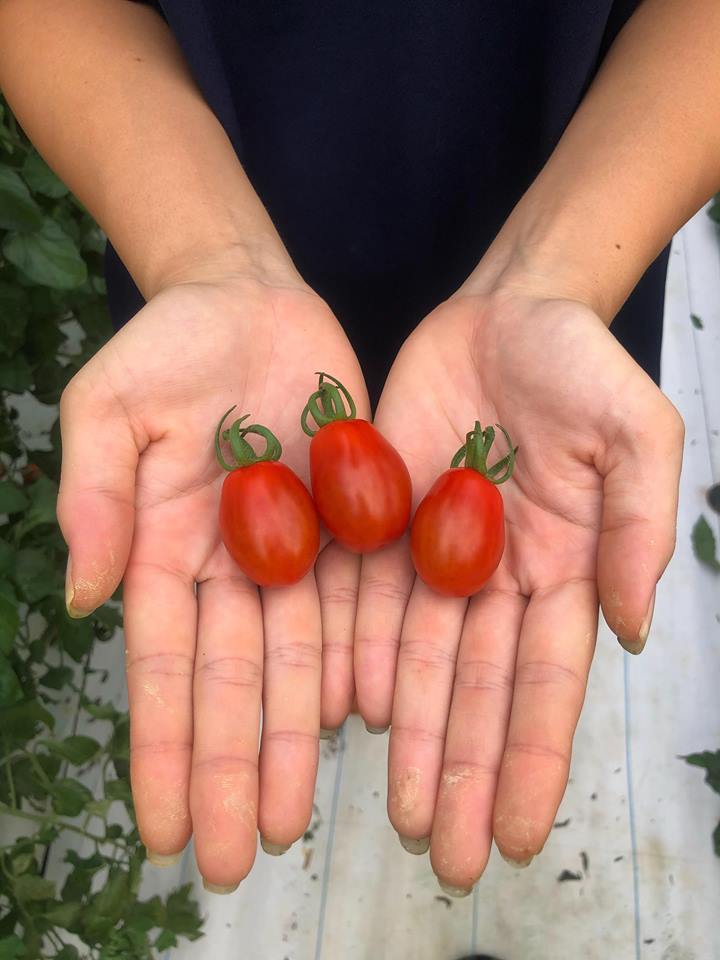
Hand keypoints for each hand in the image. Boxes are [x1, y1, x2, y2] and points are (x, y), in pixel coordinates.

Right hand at [57, 267, 366, 888]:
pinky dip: (354, 664)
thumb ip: (95, 497)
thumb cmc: (166, 344)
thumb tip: (87, 598)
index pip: (163, 665)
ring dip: (290, 742)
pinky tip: (357, 726)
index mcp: (164, 546)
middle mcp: (232, 565)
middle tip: (238, 858)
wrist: (247, 297)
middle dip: (229, 770)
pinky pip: (356, 602)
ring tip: (290, 819)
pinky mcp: (352, 521)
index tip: (165, 828)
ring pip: (295, 662)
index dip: (162, 747)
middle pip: (232, 684)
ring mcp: (294, 549)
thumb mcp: (109, 407)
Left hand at [354, 287, 682, 889]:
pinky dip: (359, 656)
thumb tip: (632, 629)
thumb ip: (639, 526)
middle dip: (465, 774)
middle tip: (447, 857)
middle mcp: (498, 577)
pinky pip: (366, 600)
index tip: (515, 834)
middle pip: (477, 692)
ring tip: (401, 812)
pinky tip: (353, 714)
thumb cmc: (582, 363)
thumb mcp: (636, 431)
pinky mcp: (384, 521)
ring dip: (412, 739)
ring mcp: (437, 553)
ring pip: (419, 663)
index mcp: (566, 567)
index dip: (530, 759)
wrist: (506, 310)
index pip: (546, 682)